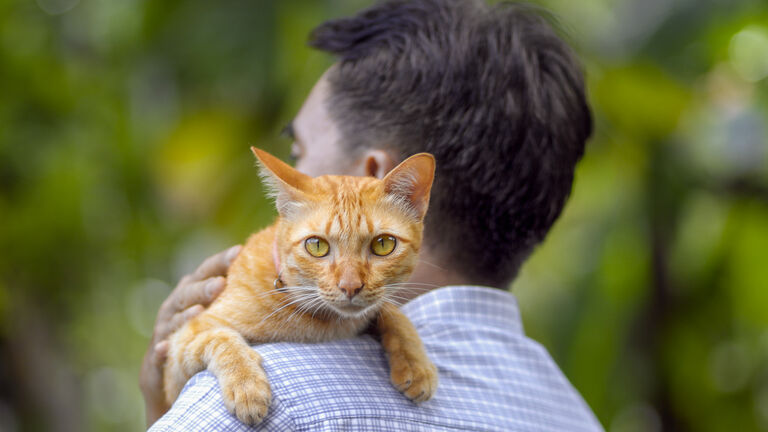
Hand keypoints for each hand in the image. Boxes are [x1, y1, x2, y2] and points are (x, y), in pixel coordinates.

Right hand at [139, 245, 241, 426]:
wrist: (168, 378)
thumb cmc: (201, 338)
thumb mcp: (216, 316)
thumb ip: (234, 297)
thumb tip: (273, 279)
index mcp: (190, 293)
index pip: (205, 272)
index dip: (220, 262)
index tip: (238, 251)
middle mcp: (174, 308)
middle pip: (187, 293)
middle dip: (204, 287)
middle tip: (221, 283)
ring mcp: (162, 333)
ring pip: (172, 320)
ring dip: (185, 315)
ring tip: (199, 311)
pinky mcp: (155, 360)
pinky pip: (157, 354)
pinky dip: (162, 350)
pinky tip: (167, 347)